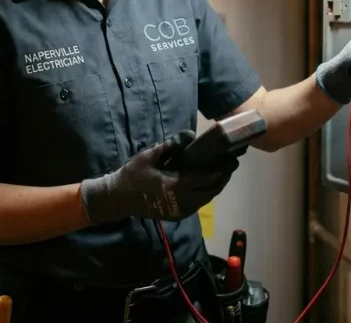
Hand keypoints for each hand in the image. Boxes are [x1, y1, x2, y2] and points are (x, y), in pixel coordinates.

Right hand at [79, 130, 238, 223]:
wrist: (118, 198)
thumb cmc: (132, 175)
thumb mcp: (148, 156)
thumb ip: (169, 147)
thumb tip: (188, 136)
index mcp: (175, 185)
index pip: (205, 179)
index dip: (220, 171)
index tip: (230, 161)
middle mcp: (181, 201)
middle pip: (210, 191)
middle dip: (222, 179)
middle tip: (231, 166)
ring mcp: (180, 210)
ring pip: (205, 200)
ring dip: (215, 188)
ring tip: (223, 174)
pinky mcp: (177, 215)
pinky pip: (197, 205)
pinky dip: (205, 195)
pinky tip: (208, 185)